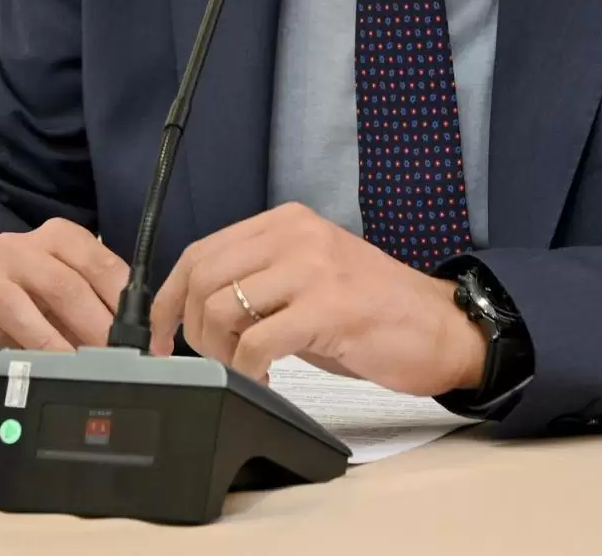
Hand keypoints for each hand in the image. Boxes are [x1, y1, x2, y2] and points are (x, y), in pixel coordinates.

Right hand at [0, 218, 129, 350]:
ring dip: (78, 332)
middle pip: (76, 281)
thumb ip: (98, 307)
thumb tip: (142, 340)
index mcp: (61, 237)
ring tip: (96, 363)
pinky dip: (43, 342)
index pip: (103, 262)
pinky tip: (57, 363)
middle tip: (123, 357)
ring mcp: (3, 264)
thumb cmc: (31, 301)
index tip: (146, 335)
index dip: (127, 301)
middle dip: (104, 323)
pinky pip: (18, 316)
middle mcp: (31, 243)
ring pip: (51, 293)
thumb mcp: (66, 298)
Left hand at [150, 203, 486, 396]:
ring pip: (224, 308)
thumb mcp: (308, 277)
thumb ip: (259, 278)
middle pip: (204, 277)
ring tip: (243, 367)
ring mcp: (313, 269)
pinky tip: (263, 379)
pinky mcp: (329, 309)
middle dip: (192, 329)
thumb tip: (197, 307)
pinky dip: (248, 369)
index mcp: (286, 222)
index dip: (169, 297)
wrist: (441, 327)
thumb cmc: (374, 310)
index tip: (159, 334)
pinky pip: (259, 342)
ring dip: (220, 351)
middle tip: (210, 359)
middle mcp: (296, 235)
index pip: (201, 251)